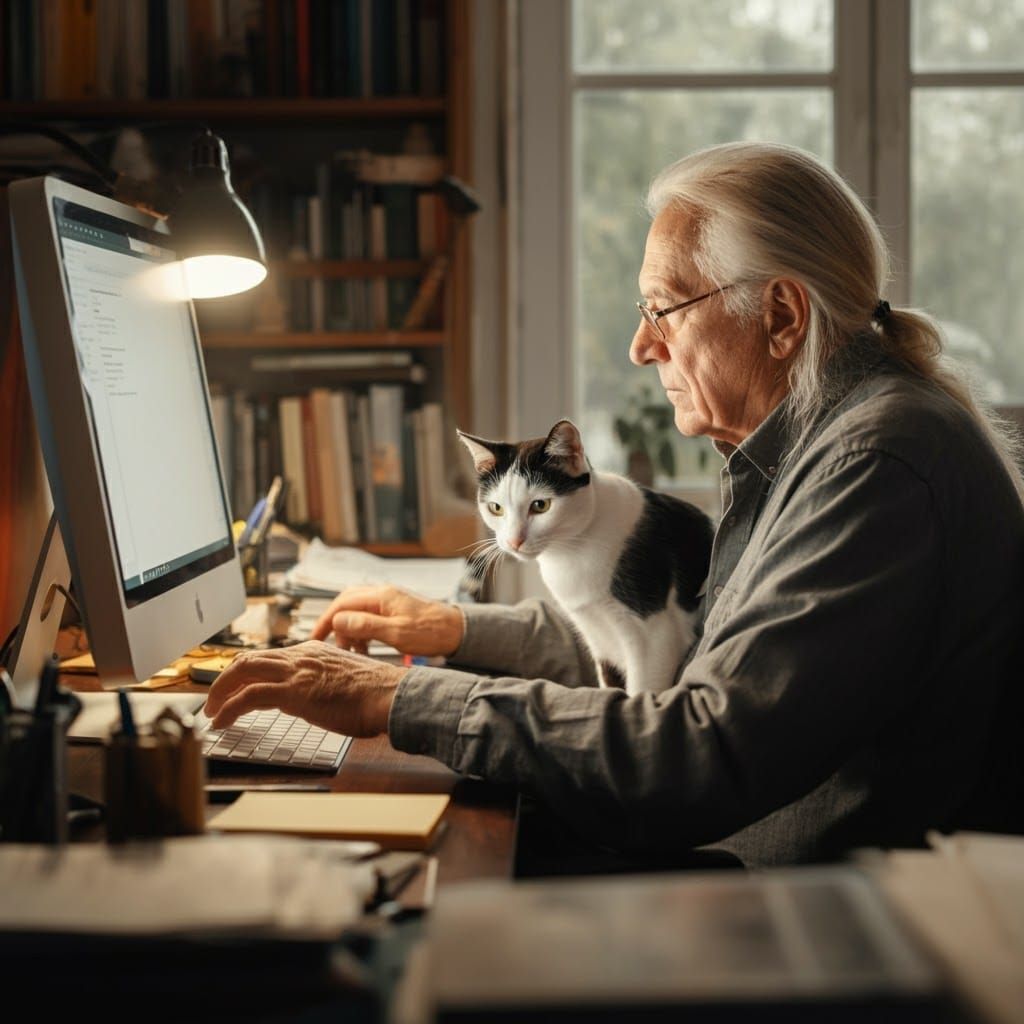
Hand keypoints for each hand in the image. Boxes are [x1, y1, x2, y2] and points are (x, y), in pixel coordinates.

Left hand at [203, 641, 406, 734]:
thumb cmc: (377, 695)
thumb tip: (318, 698)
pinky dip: (228, 709)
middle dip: (225, 679)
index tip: (238, 687)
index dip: (248, 672)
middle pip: (248, 659)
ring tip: (211, 711)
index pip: (270, 657)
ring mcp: (296, 672)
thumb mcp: (345, 681)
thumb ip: (325, 683)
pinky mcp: (293, 692)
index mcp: (314, 651)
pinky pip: (247, 697)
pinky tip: (220, 723)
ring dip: (219, 692)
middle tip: (215, 699)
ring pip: (242, 671)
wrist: (389, 696)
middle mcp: (301, 656)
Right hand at [310, 585, 464, 656]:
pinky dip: (361, 632)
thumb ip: (367, 626)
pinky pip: (369, 618)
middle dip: (334, 624)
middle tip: (326, 645)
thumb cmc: (431, 632)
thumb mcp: (397, 633)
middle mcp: (382, 595)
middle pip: (347, 604)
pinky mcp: (394, 612)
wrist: (457, 632)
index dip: (325, 621)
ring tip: (351, 652)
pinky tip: (364, 648)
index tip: (314, 639)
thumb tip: (339, 621)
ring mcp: (388, 602)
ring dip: (349, 630)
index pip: (342, 603)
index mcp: (381, 596)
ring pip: (357, 612)